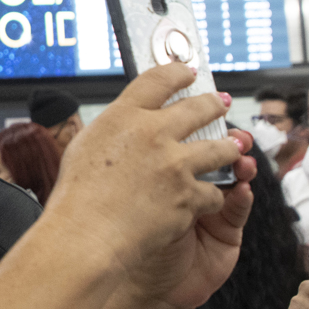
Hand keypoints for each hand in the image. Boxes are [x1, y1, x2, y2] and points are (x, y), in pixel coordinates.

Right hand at [48, 63, 256, 308]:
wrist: (84, 236)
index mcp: (122, 117)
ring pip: (221, 148)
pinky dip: (207, 198)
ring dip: (229, 148)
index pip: (159, 80)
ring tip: (232, 148)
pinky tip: (201, 202)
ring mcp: (175, 164)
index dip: (179, 72)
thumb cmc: (75, 199)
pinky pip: (212, 192)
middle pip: (199, 106)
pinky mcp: (188, 195)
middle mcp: (152, 133)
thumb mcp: (84, 148)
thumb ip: (112, 131)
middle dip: (215, 104)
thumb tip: (127, 126)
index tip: (188, 73)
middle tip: (221, 104)